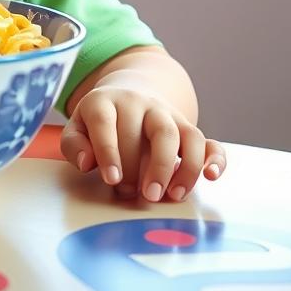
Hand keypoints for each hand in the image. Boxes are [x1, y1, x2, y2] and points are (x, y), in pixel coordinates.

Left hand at [60, 85, 226, 201]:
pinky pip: (208, 141)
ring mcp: (165, 113)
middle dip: (143, 168)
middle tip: (136, 196)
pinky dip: (215, 159)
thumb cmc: (99, 122)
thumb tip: (87, 163)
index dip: (109, 151)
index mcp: (105, 101)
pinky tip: (211, 177)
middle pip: (148, 131)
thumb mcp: (78, 127)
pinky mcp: (187, 127)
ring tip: (170, 196)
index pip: (107, 122)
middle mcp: (138, 102)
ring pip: (179, 134)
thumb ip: (75, 145)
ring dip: (178, 166)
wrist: (127, 94)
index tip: (112, 180)